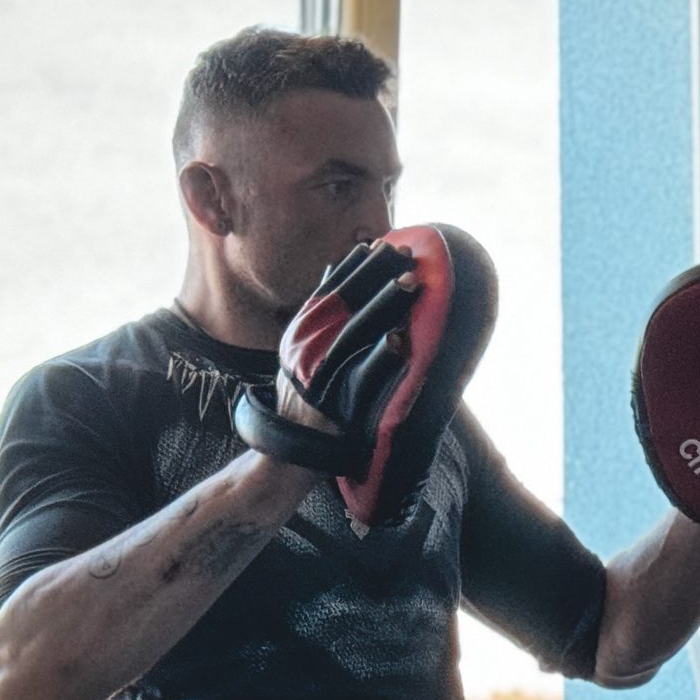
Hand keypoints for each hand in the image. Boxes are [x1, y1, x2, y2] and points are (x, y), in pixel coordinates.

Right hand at [242, 239, 419, 474]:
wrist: (287, 455)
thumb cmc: (304, 399)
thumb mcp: (299, 351)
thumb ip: (318, 314)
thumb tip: (333, 269)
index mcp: (299, 336)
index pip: (328, 292)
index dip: (352, 268)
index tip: (376, 244)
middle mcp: (305, 351)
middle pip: (344, 304)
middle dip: (374, 275)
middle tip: (403, 252)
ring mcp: (318, 377)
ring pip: (356, 333)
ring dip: (385, 306)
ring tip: (412, 284)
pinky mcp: (335, 404)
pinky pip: (363, 378)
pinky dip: (382, 359)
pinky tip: (403, 342)